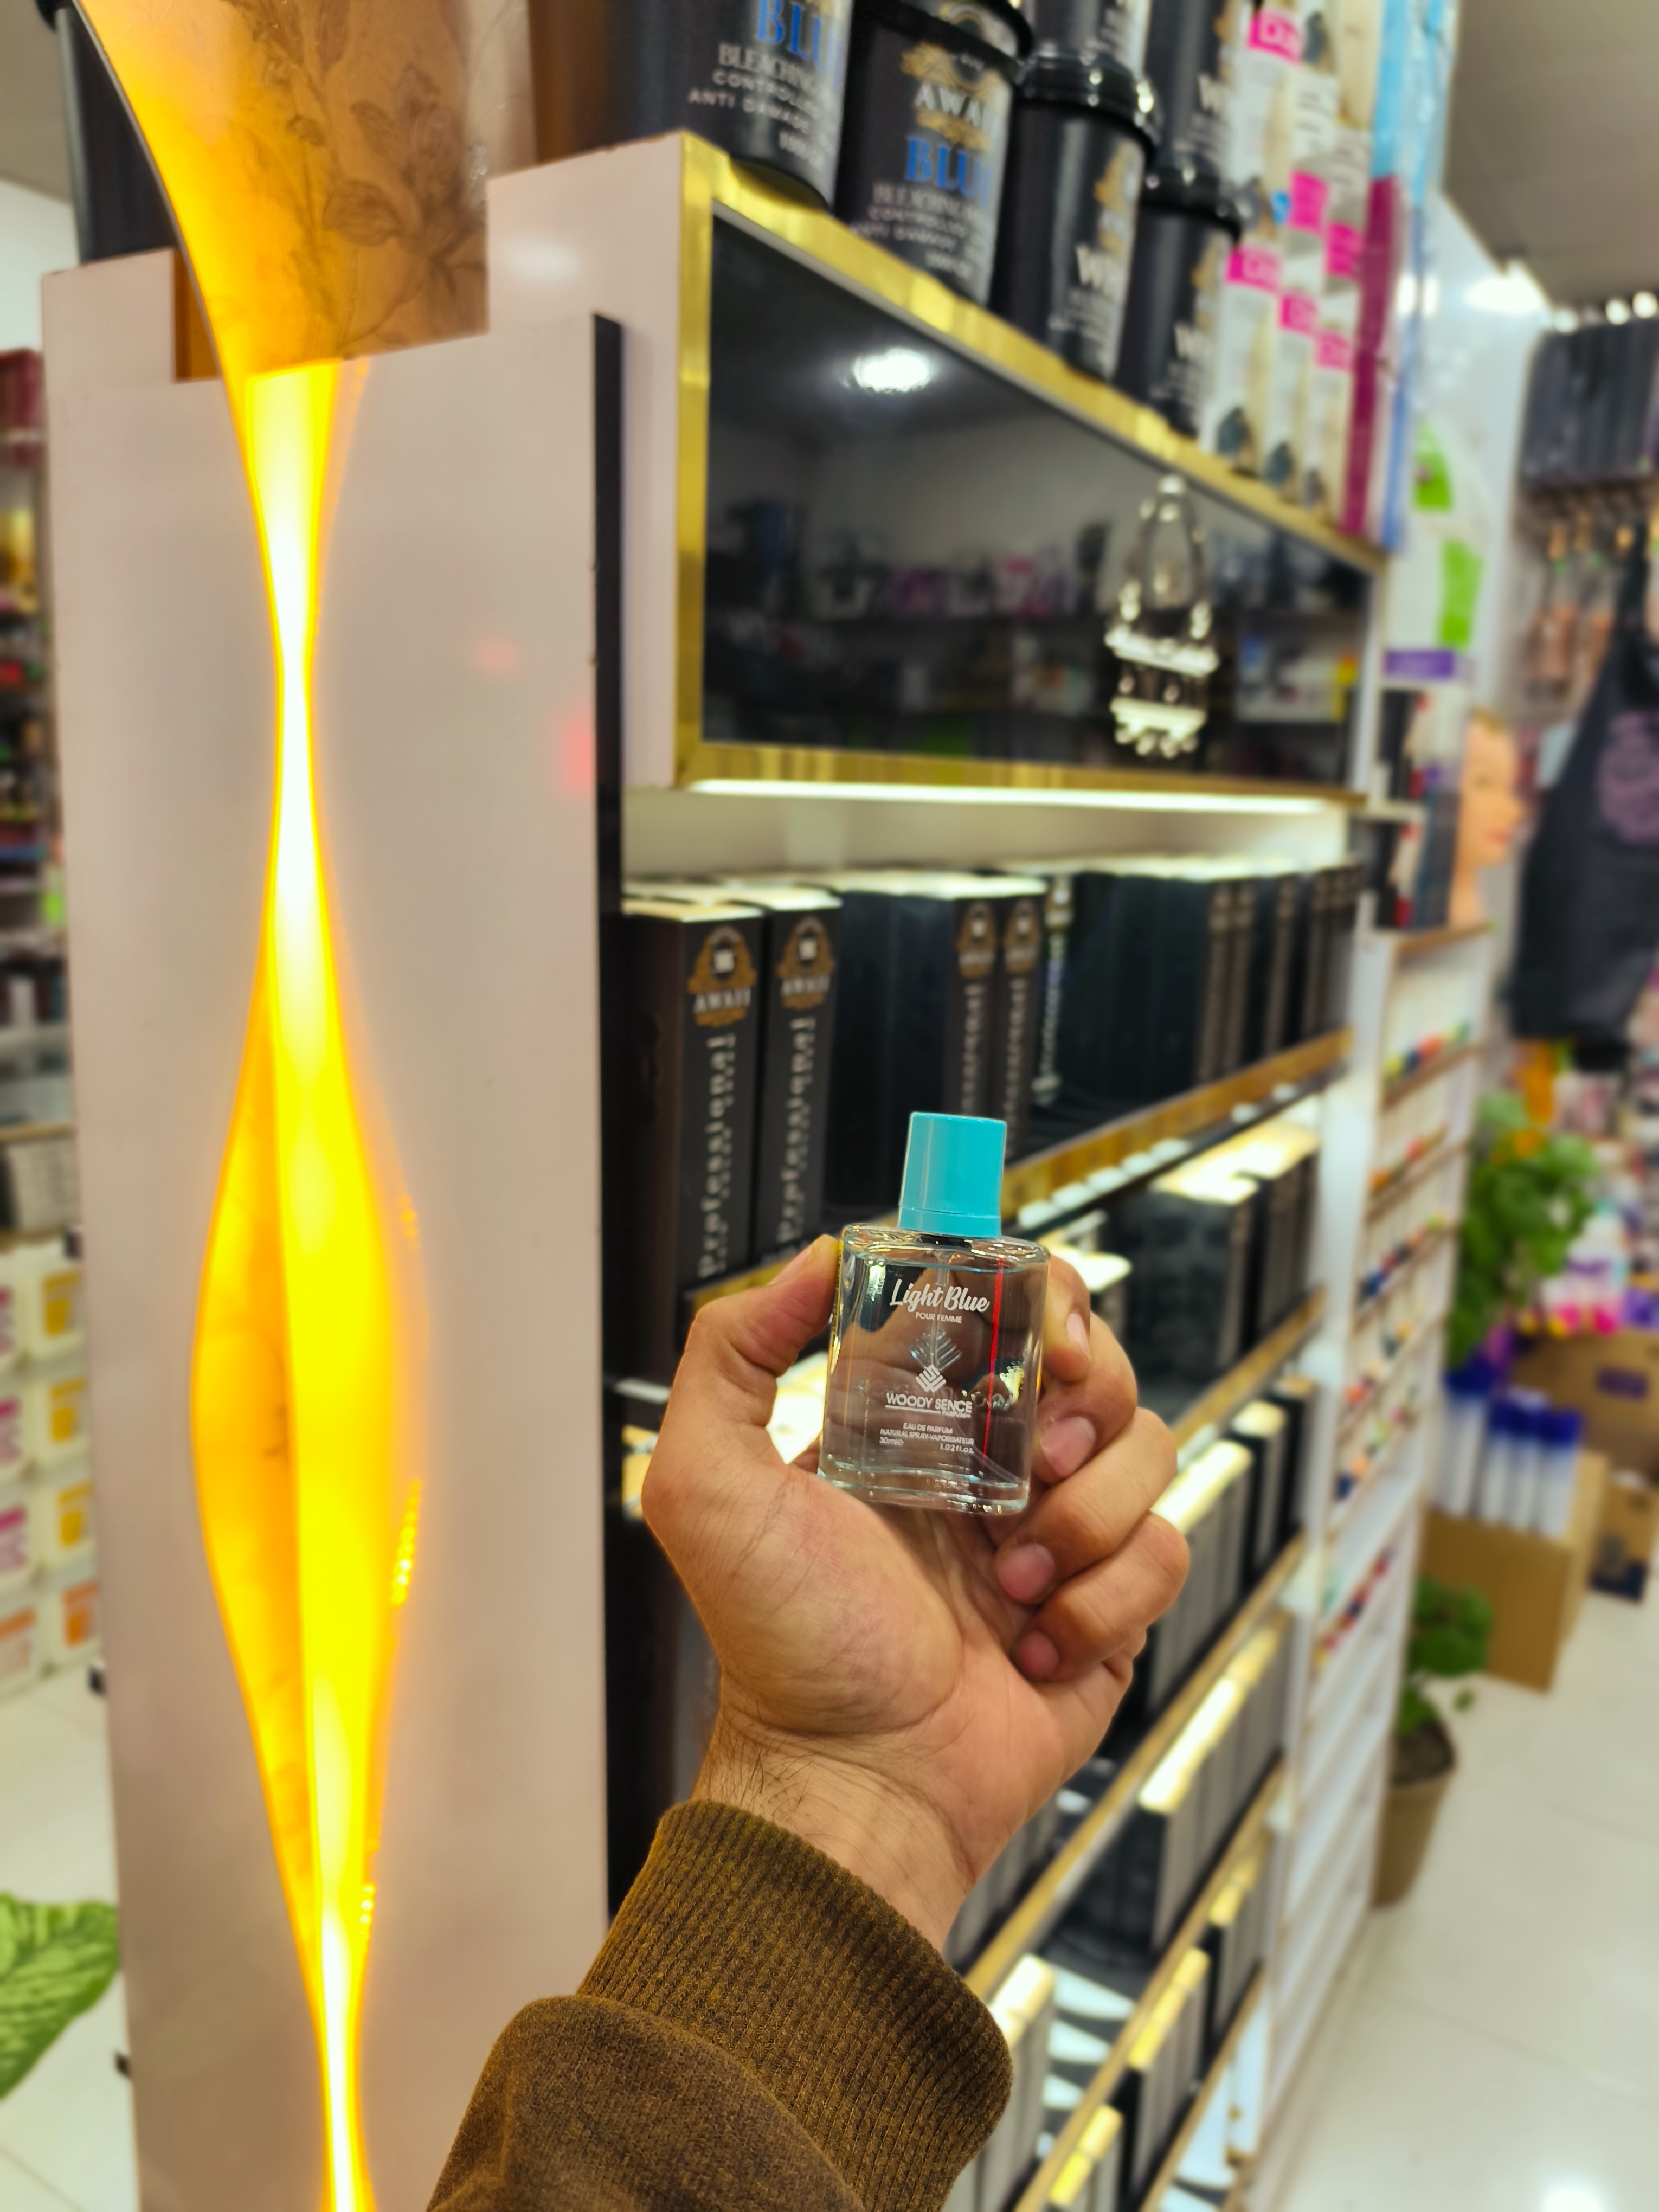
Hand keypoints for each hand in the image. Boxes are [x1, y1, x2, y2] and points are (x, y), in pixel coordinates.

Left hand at [643, 1238, 1186, 1948]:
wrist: (855, 1783)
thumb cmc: (783, 1646)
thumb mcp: (707, 1485)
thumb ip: (729, 1353)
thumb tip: (817, 1259)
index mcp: (917, 1420)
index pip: (1007, 1306)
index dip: (1041, 1298)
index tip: (1042, 1337)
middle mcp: (993, 1465)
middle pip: (1098, 1364)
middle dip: (1084, 1401)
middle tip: (1031, 1465)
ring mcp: (1057, 1534)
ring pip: (1147, 1450)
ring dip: (1089, 1514)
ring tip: (1014, 1578)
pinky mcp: (1108, 1608)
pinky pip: (1165, 1553)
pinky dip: (1108, 1598)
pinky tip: (1036, 1642)